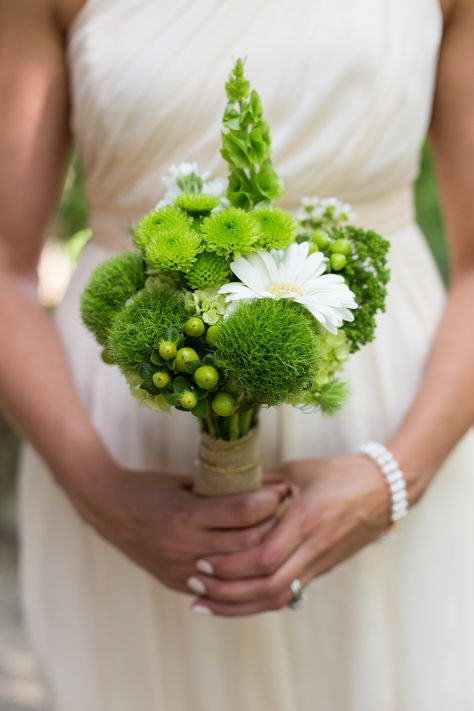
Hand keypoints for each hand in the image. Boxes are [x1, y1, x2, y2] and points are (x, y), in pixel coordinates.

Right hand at [66, 455, 288, 595]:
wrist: (107, 509)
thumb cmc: (149, 487)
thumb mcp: (185, 482)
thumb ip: (218, 491)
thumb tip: (262, 489)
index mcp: (186, 515)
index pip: (243, 512)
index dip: (269, 501)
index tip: (283, 490)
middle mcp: (184, 545)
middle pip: (246, 544)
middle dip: (272, 526)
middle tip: (288, 512)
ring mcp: (180, 568)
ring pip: (236, 569)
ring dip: (259, 552)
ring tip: (275, 536)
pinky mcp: (176, 582)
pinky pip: (218, 585)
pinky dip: (238, 573)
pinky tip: (253, 560)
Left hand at [187, 455, 391, 615]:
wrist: (387, 490)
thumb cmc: (340, 473)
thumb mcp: (299, 471)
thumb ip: (263, 483)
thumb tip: (224, 488)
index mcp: (308, 519)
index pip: (265, 556)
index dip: (231, 565)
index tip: (202, 560)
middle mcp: (315, 547)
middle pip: (268, 585)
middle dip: (227, 590)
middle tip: (195, 583)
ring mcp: (321, 562)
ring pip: (278, 598)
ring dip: (239, 605)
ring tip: (205, 603)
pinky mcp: (323, 569)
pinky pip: (289, 595)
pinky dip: (258, 602)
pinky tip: (234, 602)